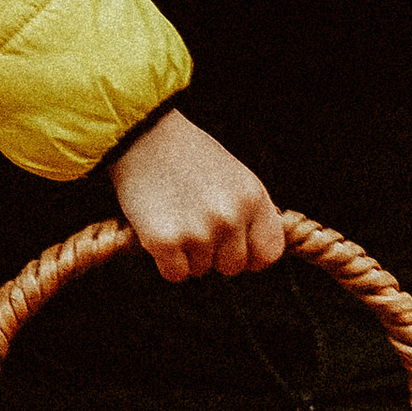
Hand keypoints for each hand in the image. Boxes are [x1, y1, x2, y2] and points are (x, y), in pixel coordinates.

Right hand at [111, 110, 288, 285]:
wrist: (142, 136)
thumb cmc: (189, 155)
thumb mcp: (235, 176)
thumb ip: (249, 213)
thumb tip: (257, 254)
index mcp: (253, 198)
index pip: (269, 252)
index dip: (251, 255)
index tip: (234, 247)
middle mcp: (231, 217)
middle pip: (232, 267)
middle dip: (214, 253)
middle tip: (193, 223)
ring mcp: (198, 231)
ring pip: (200, 270)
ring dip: (187, 253)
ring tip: (175, 217)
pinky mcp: (164, 241)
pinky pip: (175, 274)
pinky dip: (165, 260)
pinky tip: (159, 229)